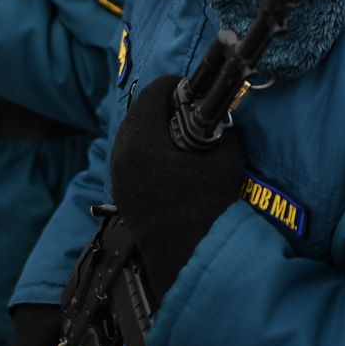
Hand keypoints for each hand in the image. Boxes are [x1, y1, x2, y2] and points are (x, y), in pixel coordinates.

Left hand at [109, 75, 246, 298]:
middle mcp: (123, 152)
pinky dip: (151, 149)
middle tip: (193, 115)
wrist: (186, 258)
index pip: (155, 91)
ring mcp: (118, 172)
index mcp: (142, 140)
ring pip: (134, 133)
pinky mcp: (122, 189)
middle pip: (141, 110)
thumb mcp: (225, 160)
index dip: (179, 87)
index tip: (197, 95)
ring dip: (158, 128)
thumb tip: (216, 119)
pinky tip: (173, 163)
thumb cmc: (206, 208)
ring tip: (185, 139)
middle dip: (167, 107)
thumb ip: (221, 131)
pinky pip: (132, 154)